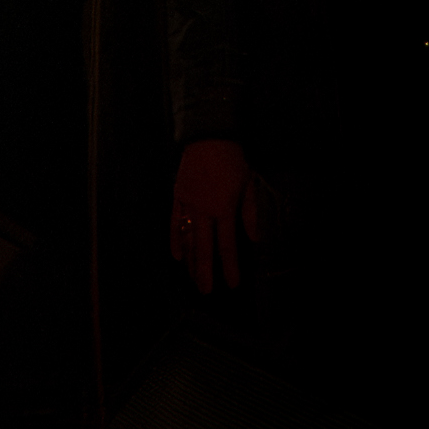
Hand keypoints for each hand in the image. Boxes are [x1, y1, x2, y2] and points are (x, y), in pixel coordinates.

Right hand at [170, 138, 260, 292]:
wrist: (208, 136)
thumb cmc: (232, 160)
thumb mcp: (248, 184)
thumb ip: (250, 212)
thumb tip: (255, 237)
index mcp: (223, 208)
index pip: (227, 244)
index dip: (230, 266)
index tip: (232, 284)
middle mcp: (203, 210)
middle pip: (203, 247)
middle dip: (204, 271)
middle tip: (204, 291)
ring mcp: (188, 204)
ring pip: (187, 238)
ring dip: (190, 260)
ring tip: (191, 278)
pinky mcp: (177, 196)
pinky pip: (173, 222)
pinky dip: (174, 239)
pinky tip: (176, 254)